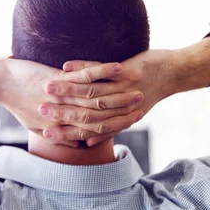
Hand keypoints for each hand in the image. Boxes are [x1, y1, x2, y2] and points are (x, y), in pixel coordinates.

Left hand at [0, 58, 144, 146]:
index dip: (114, 127)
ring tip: (138, 88)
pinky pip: (84, 75)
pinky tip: (120, 67)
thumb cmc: (15, 102)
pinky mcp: (56, 78)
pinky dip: (103, 71)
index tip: (131, 121)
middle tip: (142, 105)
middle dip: (123, 110)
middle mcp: (62, 114)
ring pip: (96, 98)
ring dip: (119, 93)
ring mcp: (60, 96)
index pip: (92, 130)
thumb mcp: (34, 124)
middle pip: (99, 115)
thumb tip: (67, 141)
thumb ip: (52, 132)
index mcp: (58, 126)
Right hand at [40, 49, 174, 145]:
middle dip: (60, 111)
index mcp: (111, 119)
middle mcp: (115, 108)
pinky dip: (82, 68)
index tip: (46, 133)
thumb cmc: (141, 95)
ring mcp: (121, 90)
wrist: (169, 75)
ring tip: (47, 86)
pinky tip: (66, 65)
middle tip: (40, 110)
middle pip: (83, 113)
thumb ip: (101, 131)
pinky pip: (100, 70)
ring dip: (66, 89)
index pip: (83, 130)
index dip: (64, 133)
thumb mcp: (121, 116)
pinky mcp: (127, 73)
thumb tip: (85, 144)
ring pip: (89, 92)